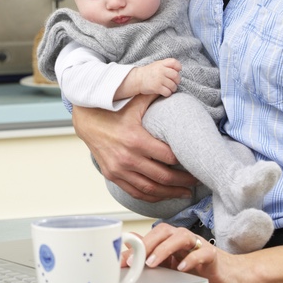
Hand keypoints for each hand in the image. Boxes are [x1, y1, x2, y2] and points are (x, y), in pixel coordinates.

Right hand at [71, 94, 196, 201]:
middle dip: (183, 181)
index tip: (196, 161)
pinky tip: (163, 195)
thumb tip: (174, 85)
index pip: (168, 156)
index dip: (185, 160)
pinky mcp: (112, 176)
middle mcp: (127, 158)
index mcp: (136, 139)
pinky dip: (151, 197)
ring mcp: (119, 169)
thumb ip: (154, 94)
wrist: (86, 120)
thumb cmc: (111, 110)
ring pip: (150, 189)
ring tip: (185, 193)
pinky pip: (135, 192)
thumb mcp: (133, 101)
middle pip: (163, 176)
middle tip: (197, 181)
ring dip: (170, 193)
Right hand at [126, 58, 180, 97]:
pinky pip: (168, 92)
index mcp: (161, 64)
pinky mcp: (157, 88)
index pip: (174, 62)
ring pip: (173, 85)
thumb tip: (179, 69)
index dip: (178, 67)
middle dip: (177, 81)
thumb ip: (167, 65)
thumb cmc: (149, 73)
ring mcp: (159, 79)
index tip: (177, 71)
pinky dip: (168, 93)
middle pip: (176, 75)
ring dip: (173, 88)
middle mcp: (161, 70)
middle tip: (174, 83)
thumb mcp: (157, 65)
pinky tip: (165, 92)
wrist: (137, 79)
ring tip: (170, 89)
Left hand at [137, 222, 247, 282]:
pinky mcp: (213, 256)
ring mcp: (199, 244)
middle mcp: (184, 237)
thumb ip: (152, 254)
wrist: (228, 275)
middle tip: (135, 260)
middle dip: (147, 243)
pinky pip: (202, 253)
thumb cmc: (199, 266)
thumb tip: (129, 247)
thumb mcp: (171, 263)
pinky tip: (181, 268)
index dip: (137, 245)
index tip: (124, 260)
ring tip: (153, 263)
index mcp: (172, 238)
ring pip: (181, 237)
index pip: (152, 234)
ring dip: (164, 249)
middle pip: (164, 230)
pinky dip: (191, 259)